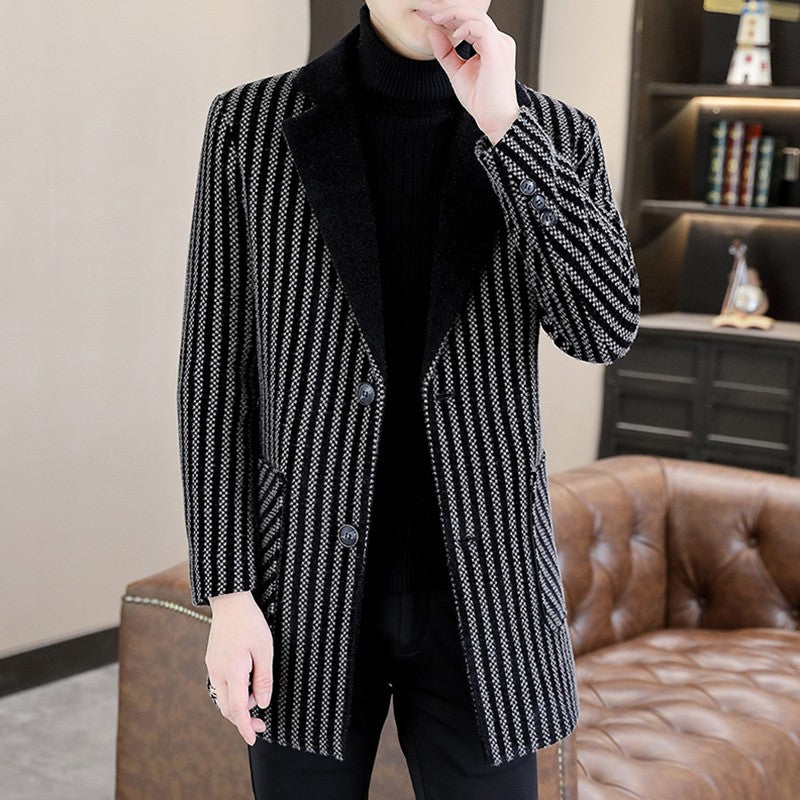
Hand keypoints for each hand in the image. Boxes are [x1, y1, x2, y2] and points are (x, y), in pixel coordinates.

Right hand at [206, 591, 273, 745]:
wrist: (229, 600)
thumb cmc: (250, 622)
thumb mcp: (264, 649)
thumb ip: (263, 678)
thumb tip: (261, 704)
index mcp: (231, 671)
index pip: (236, 709)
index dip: (244, 727)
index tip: (253, 740)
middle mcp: (217, 672)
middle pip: (227, 708)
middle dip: (243, 718)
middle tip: (263, 723)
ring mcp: (212, 666)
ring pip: (223, 697)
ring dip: (239, 704)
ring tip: (258, 692)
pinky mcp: (212, 661)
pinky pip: (222, 685)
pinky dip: (234, 692)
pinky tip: (247, 683)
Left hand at [415, 0, 519, 143]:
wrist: (495, 120)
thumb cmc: (481, 101)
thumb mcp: (457, 72)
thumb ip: (445, 52)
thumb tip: (432, 32)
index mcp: (490, 45)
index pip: (468, 22)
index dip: (446, 16)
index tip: (425, 15)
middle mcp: (498, 41)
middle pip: (472, 15)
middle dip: (447, 10)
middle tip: (425, 9)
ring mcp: (500, 45)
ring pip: (477, 17)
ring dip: (454, 14)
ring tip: (435, 17)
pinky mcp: (497, 52)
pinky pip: (482, 29)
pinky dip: (466, 26)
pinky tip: (453, 32)